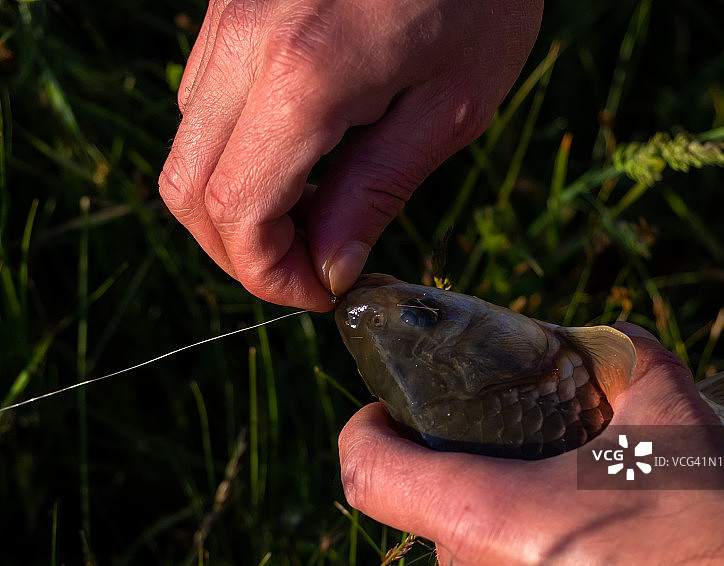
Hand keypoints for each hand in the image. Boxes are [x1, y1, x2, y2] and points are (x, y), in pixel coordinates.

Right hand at [159, 0, 542, 309]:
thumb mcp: (450, 107)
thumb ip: (378, 192)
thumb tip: (330, 268)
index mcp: (303, 76)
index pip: (237, 212)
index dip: (269, 275)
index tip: (320, 291)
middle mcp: (242, 43)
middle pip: (186, 188)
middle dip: (240, 251)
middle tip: (310, 267)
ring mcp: (225, 18)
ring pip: (186, 148)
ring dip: (235, 204)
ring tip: (313, 214)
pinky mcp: (229, 8)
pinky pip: (202, 103)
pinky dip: (236, 155)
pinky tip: (298, 160)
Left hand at [338, 324, 723, 565]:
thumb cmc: (723, 525)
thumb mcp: (667, 412)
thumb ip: (618, 359)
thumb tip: (595, 342)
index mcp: (486, 518)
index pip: (368, 473)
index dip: (367, 432)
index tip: (386, 413)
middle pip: (435, 514)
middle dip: (472, 479)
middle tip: (530, 459)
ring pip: (473, 562)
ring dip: (508, 527)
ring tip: (576, 512)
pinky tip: (593, 553)